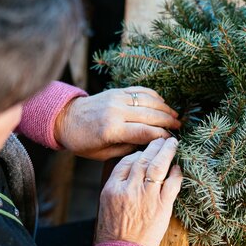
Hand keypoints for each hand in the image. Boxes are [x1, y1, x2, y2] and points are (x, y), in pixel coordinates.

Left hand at [54, 87, 180, 160]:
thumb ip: (126, 149)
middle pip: (151, 114)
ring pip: (149, 100)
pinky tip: (162, 103)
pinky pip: (140, 91)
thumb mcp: (102, 154)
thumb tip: (148, 145)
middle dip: (168, 121)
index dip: (161, 136)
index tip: (172, 140)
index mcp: (112, 129)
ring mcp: (117, 98)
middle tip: (180, 127)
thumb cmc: (83, 142)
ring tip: (175, 116)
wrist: (65, 118)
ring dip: (164, 107)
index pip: (145, 132)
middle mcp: (116, 111)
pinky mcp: (117, 91)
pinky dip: (154, 96)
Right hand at [95, 137, 182, 245]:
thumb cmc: (114, 231)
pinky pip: (172, 183)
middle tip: (161, 139)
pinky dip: (176, 173)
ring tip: (172, 143)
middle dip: (154, 146)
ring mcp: (147, 197)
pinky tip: (178, 167)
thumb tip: (133, 167)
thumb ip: (118, 184)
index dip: (137, 153)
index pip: (126, 162)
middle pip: (143, 159)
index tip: (144, 150)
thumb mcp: (107, 204)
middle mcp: (130, 189)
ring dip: (167, 152)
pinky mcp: (162, 206)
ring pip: (158, 166)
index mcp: (113, 188)